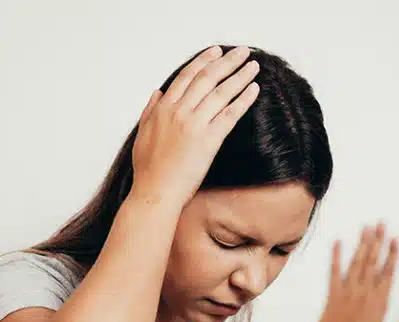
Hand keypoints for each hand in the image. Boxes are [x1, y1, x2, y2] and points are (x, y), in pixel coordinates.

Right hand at [131, 45, 259, 205]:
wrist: (155, 192)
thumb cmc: (148, 170)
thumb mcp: (143, 134)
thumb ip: (150, 111)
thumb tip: (157, 92)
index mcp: (163, 109)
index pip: (187, 76)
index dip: (204, 61)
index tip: (217, 52)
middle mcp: (179, 111)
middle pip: (207, 78)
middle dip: (227, 62)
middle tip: (242, 52)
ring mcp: (194, 124)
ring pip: (221, 92)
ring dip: (240, 76)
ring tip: (253, 66)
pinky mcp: (208, 140)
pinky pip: (230, 114)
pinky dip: (243, 99)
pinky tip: (254, 90)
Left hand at [308, 222, 398, 321]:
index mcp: (379, 302)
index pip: (387, 273)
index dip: (392, 254)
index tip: (396, 239)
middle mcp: (364, 292)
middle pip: (373, 261)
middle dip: (378, 241)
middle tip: (382, 223)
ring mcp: (347, 291)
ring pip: (357, 262)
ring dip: (362, 243)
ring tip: (366, 227)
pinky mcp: (332, 294)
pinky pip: (334, 271)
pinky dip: (336, 256)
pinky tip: (338, 242)